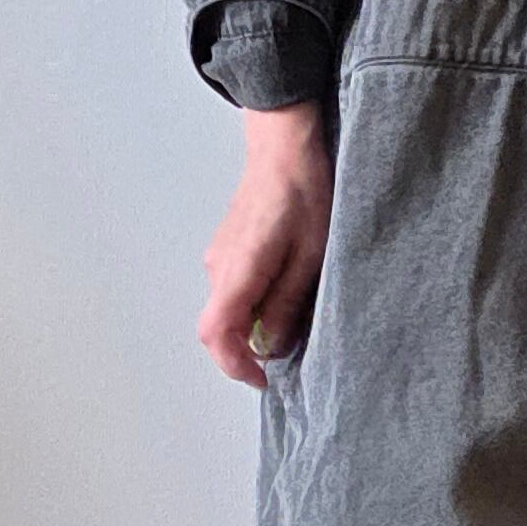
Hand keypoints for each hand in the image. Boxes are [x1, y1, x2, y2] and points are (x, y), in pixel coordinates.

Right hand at [199, 100, 330, 389]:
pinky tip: (287, 286)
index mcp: (237, 270)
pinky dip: (256, 301)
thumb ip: (286, 305)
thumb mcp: (311, 256)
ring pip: (229, 309)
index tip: (264, 379)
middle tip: (293, 346)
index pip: (216, 334)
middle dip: (251, 348)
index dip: (236, 367)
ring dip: (256, 323)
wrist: (285, 146)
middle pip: (220, 328)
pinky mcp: (227, 249)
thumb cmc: (304, 192)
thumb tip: (269, 347)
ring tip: (298, 310)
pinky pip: (235, 289)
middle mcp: (217, 266)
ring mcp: (218, 256)